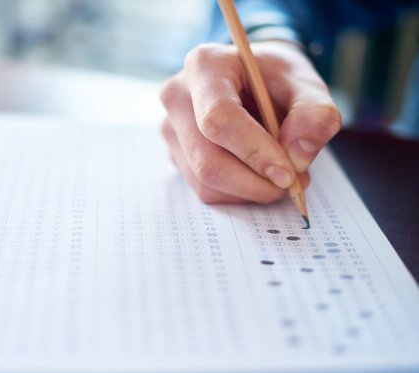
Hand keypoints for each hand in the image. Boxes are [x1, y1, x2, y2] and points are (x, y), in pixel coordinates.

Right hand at [160, 41, 340, 203]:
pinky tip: (257, 175)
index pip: (218, 118)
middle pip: (207, 160)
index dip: (254, 151)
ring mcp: (171, 128)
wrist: (253, 79)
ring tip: (279, 176)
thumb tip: (297, 157)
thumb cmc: (275, 78)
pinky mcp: (176, 154)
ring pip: (205, 182)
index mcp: (204, 66)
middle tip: (291, 184)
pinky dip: (238, 193)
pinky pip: (205, 189)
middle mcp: (177, 97)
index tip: (287, 173)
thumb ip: (316, 114)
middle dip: (254, 182)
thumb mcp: (306, 84)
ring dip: (249, 191)